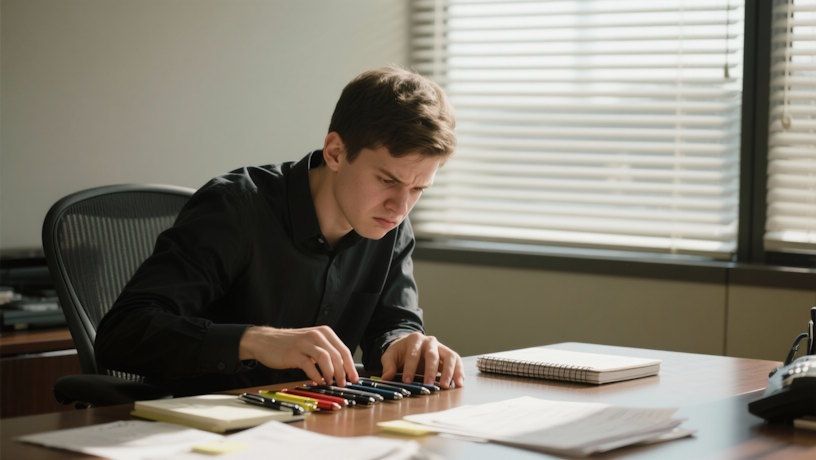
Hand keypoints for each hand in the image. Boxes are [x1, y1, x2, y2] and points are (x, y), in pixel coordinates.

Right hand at [239, 325, 358, 385]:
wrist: (265, 340)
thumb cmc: (290, 344)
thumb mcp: (311, 343)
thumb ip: (325, 353)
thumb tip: (342, 370)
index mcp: (324, 332)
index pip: (343, 350)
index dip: (350, 366)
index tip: (354, 378)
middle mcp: (316, 335)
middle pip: (337, 355)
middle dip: (343, 372)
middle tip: (343, 384)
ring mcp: (304, 343)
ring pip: (325, 358)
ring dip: (331, 373)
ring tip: (331, 383)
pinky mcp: (293, 353)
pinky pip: (309, 365)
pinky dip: (316, 375)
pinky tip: (317, 381)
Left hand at [380, 332, 463, 388]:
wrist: (411, 345)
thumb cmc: (401, 352)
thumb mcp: (391, 355)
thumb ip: (388, 366)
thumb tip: (386, 378)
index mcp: (415, 340)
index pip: (413, 354)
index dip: (409, 368)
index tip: (407, 381)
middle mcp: (430, 341)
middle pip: (432, 355)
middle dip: (430, 371)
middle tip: (428, 384)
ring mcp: (441, 347)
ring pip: (449, 357)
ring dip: (448, 372)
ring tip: (445, 386)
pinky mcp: (449, 355)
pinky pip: (457, 361)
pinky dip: (459, 372)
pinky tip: (459, 383)